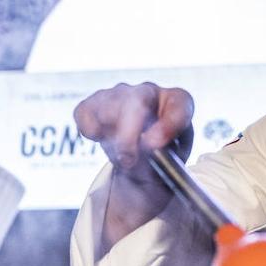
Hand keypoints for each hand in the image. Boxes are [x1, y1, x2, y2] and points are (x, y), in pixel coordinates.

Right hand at [74, 83, 194, 246]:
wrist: (142, 171)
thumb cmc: (162, 167)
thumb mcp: (170, 171)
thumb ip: (161, 161)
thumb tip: (145, 149)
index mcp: (178, 105)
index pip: (179, 104)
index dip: (167, 124)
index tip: (153, 146)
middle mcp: (152, 94)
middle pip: (139, 99)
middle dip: (129, 133)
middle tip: (128, 161)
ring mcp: (123, 95)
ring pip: (110, 102)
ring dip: (110, 134)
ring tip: (120, 158)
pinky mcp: (98, 104)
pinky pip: (86, 110)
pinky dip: (88, 127)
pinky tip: (97, 139)